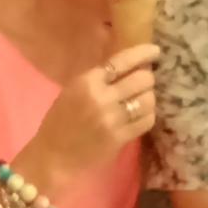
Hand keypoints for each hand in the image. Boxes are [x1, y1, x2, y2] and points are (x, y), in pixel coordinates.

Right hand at [14, 44, 159, 196]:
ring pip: (148, 100)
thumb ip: (98, 79)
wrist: (53, 156)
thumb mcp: (73, 91)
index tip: (155, 51)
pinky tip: (140, 116)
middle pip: (142, 79)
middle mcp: (102, 97)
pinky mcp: (121, 138)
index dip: (143, 53)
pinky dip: (148, 115)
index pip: (122, 60)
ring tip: (141, 100)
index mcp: (87, 81)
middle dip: (147, 79)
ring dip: (148, 98)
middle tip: (143, 83)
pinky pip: (147, 121)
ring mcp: (113, 119)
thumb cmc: (59, 121)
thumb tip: (128, 66)